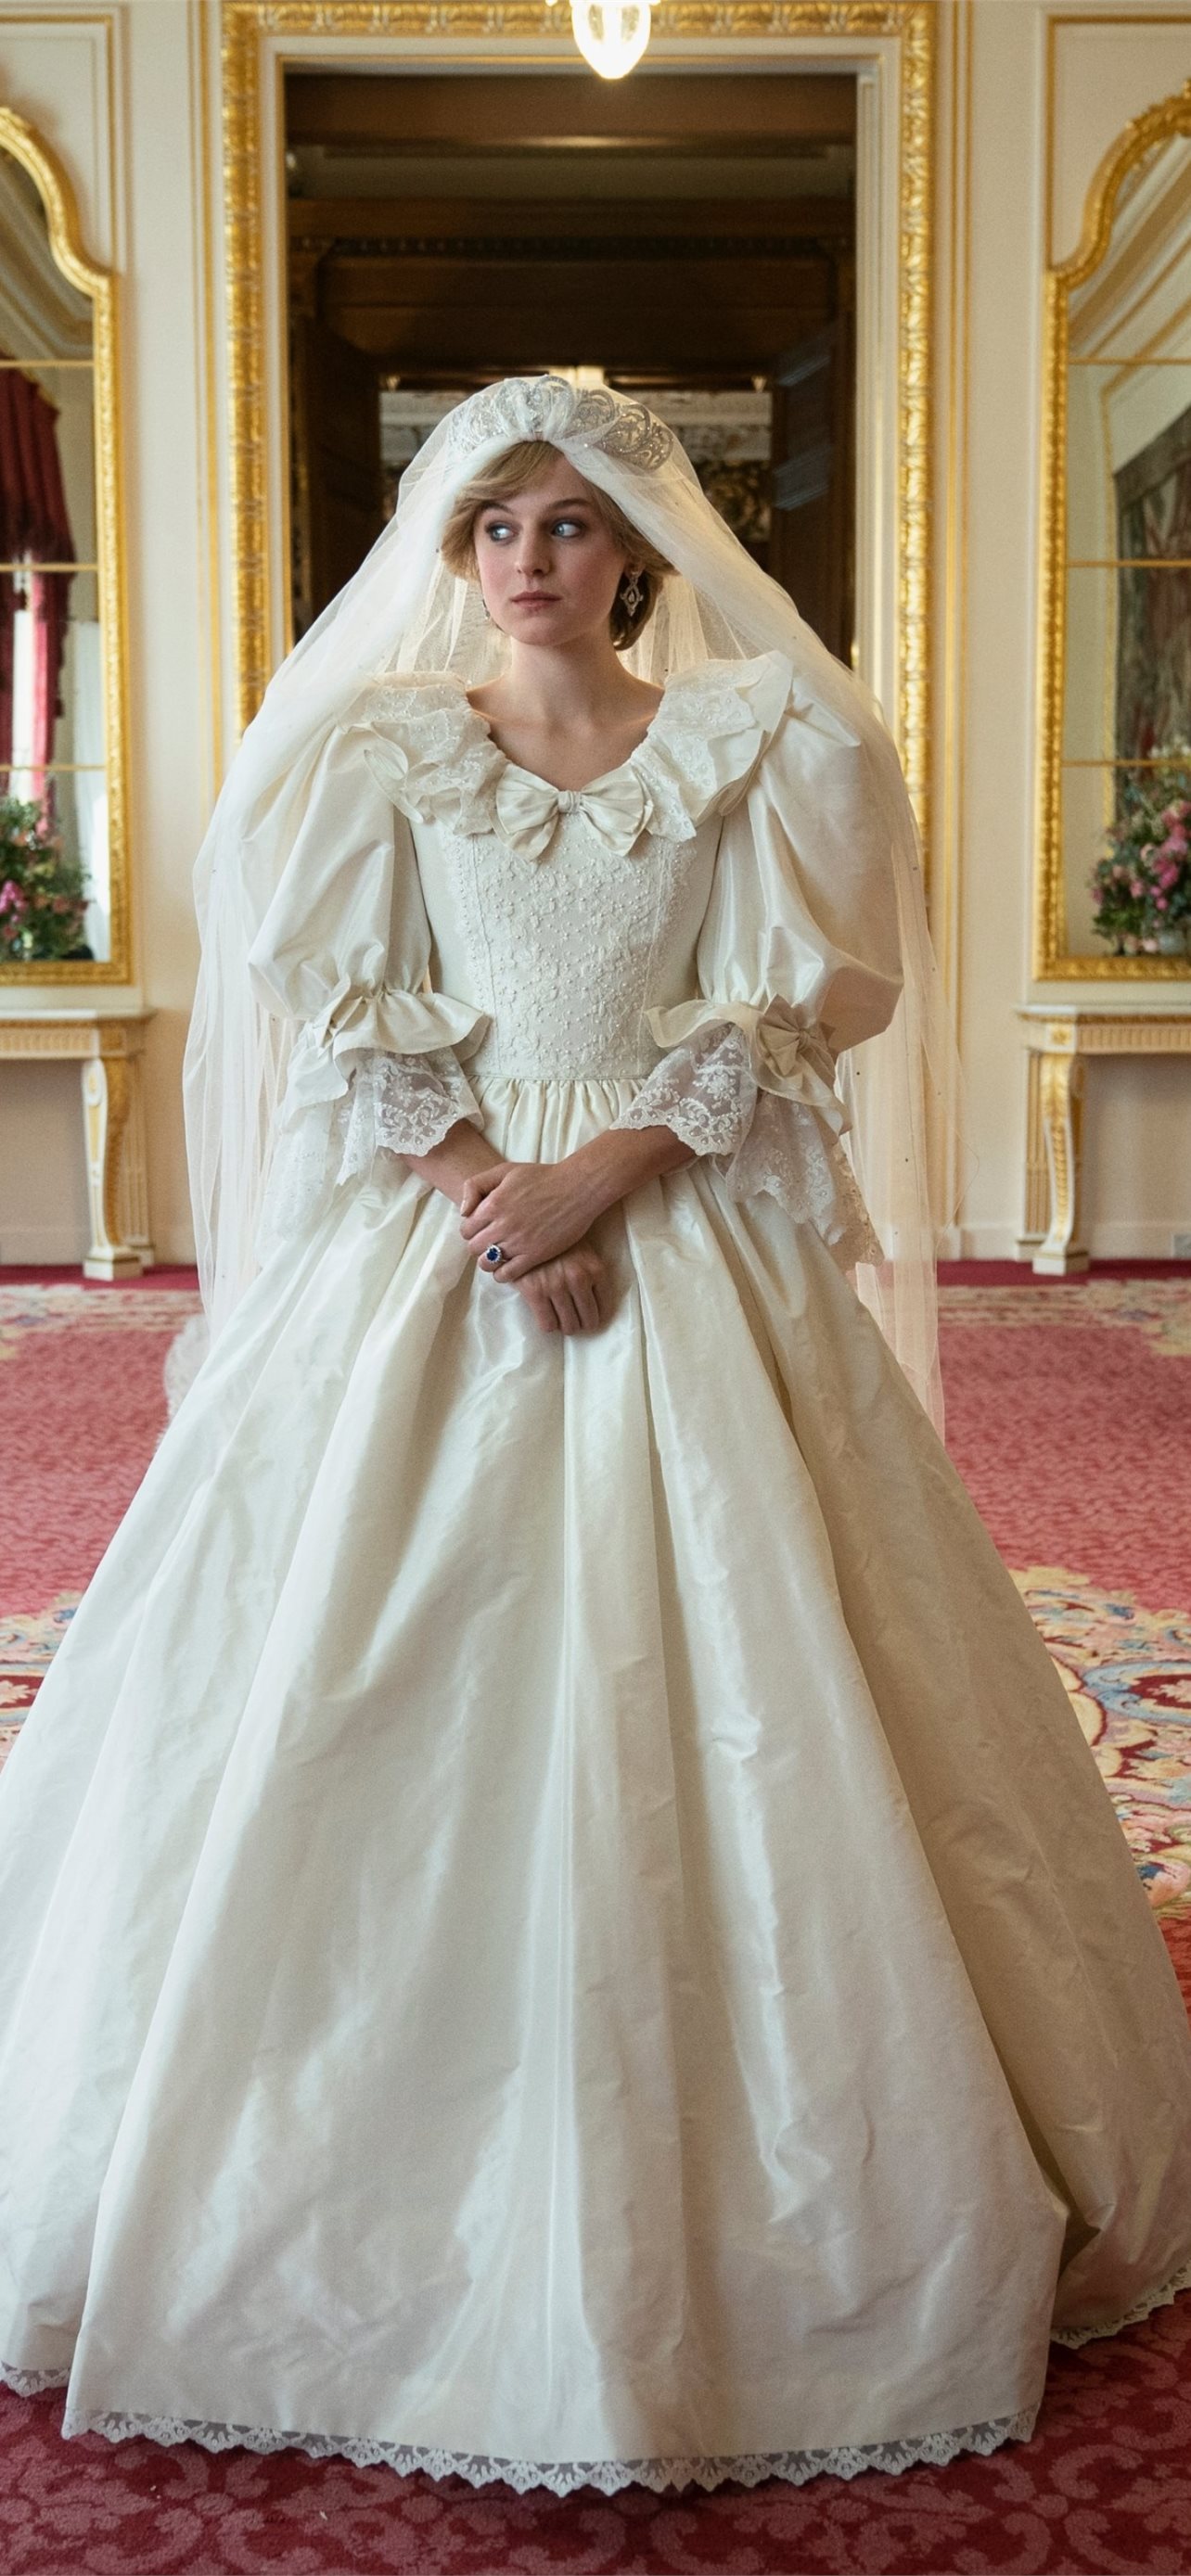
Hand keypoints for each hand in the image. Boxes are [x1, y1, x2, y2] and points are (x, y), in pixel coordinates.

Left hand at [459, 1159, 602, 1280]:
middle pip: (473, 1247)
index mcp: (493, 1204)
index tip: (481, 1228)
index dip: (470, 1229)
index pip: (465, 1229)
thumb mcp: (504, 1170)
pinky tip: (507, 1266)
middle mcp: (503, 1225)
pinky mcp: (535, 1255)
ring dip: (487, 1260)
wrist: (577, 1187)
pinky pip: (507, 1275)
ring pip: (486, 1263)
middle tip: (489, 1240)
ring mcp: (519, 1242)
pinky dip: (501, 1274)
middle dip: (478, 1245)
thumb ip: (475, 1185)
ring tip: (497, 1254)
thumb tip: (463, 1212)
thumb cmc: (542, 1176)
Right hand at [511, 1239, 607, 1336]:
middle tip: (574, 1319)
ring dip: (566, 1326)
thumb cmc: (557, 1241)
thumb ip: (592, 1272)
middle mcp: (579, 1279)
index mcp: (595, 1269)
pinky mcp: (535, 1291)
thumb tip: (597, 1306)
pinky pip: (547, 1324)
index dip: (597, 1315)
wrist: (526, 1226)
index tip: (590, 1316)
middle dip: (582, 1323)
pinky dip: (549, 1325)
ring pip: (568, 1326)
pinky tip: (547, 1315)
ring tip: (561, 1318)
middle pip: (588, 1320)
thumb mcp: (584, 1250)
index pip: (605, 1307)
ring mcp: (556, 1286)